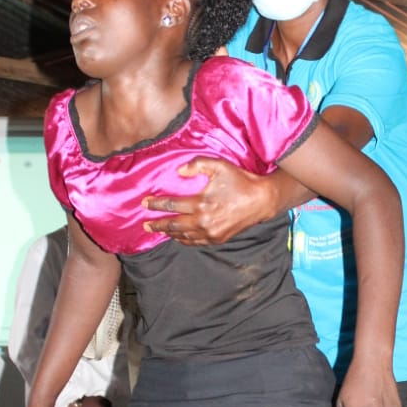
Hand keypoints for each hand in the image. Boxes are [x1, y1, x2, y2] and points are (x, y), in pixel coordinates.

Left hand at [144, 157, 275, 244]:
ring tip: (159, 230)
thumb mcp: (219, 166)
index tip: (144, 203)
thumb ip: (197, 164)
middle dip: (157, 225)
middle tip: (145, 225)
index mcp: (200, 204)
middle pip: (173, 225)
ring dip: (169, 233)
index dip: (156, 204)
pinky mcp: (218, 239)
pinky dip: (184, 240)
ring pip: (183, 236)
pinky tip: (178, 236)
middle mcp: (203, 222)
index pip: (171, 205)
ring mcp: (211, 233)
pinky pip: (195, 242)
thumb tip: (179, 171)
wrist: (262, 200)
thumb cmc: (240, 181)